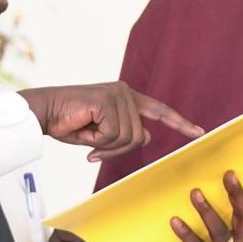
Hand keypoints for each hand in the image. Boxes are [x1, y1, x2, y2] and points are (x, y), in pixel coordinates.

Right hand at [19, 81, 203, 160]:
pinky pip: (114, 135)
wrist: (43, 113)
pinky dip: (97, 141)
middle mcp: (125, 92)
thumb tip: (148, 138)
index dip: (179, 123)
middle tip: (93, 147)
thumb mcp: (101, 134)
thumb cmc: (68, 123)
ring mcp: (118, 94)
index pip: (159, 111)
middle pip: (140, 137)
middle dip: (116, 149)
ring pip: (128, 138)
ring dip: (105, 145)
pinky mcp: (107, 100)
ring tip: (86, 133)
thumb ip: (124, 134)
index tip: (199, 132)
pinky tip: (84, 128)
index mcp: (126, 97)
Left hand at [150, 170, 242, 241]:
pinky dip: (187, 234)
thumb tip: (202, 181)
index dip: (241, 193)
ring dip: (207, 211)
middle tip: (228, 176)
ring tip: (195, 193)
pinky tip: (175, 221)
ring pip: (219, 232)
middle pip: (241, 219)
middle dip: (236, 196)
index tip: (232, 173)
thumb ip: (214, 214)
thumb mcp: (211, 234)